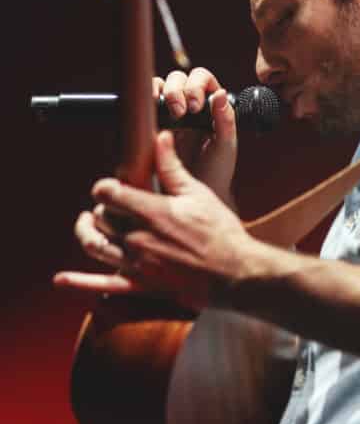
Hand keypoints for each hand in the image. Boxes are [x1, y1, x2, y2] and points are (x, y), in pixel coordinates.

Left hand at [54, 131, 253, 311]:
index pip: (108, 192)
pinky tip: (61, 279)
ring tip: (87, 224)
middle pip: (99, 217)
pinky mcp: (140, 285)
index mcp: (152, 212)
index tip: (111, 186)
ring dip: (86, 232)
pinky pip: (103, 285)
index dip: (105, 186)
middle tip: (112, 205)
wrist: (234, 273)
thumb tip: (161, 138)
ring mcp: (137, 263)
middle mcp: (138, 238)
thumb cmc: (221, 232)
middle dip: (101, 208)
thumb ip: (174, 167)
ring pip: (95, 245)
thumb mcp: (199, 193)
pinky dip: (79, 282)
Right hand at [154, 67, 236, 203]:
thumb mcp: (226, 146)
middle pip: (178, 78)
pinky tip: (148, 114)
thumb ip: (226, 120)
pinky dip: (144, 103)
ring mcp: (169, 113)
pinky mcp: (152, 124)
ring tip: (167, 113)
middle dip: (176, 90)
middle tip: (180, 113)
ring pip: (159, 86)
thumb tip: (220, 93)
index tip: (196, 106)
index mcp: (210, 103)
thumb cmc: (217, 170)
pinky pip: (144, 106)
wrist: (197, 195)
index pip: (202, 78)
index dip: (197, 85)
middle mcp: (189, 103)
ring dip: (159, 91)